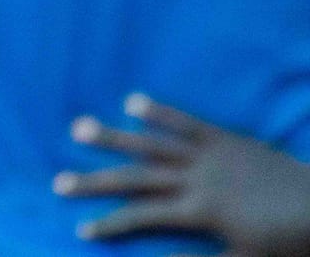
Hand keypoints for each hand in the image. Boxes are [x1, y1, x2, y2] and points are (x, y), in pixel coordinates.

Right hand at [57, 94, 309, 254]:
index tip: (81, 229)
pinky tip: (132, 101)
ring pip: (153, 143)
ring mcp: (210, 155)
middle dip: (96, 181)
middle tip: (58, 182)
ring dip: (114, 137)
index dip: (110, 224)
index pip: (143, 217)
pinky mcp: (226, 139)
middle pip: (136, 178)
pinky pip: (187, 122)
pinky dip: (160, 112)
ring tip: (79, 129)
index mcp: (200, 211)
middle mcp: (197, 178)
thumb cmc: (288, 242)